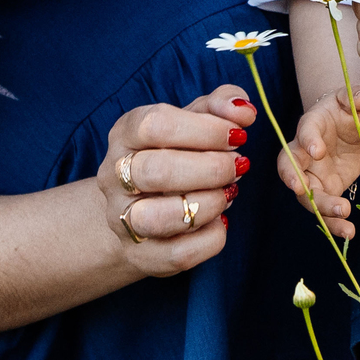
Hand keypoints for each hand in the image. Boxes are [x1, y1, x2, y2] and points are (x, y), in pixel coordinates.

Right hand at [98, 85, 249, 275]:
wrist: (139, 203)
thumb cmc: (174, 152)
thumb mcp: (192, 119)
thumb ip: (220, 105)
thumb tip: (244, 109)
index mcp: (125, 133)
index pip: (156, 125)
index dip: (205, 129)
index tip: (238, 135)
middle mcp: (115, 175)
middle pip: (157, 171)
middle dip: (211, 168)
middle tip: (240, 165)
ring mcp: (122, 218)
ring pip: (159, 217)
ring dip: (208, 203)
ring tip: (229, 192)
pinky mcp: (140, 254)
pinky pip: (177, 254)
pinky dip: (210, 238)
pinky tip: (221, 220)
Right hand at [279, 86, 359, 242]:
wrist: (346, 124)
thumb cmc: (346, 109)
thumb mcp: (354, 99)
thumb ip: (357, 97)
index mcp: (312, 125)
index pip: (304, 131)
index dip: (307, 140)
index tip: (317, 150)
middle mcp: (304, 152)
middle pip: (291, 167)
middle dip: (294, 179)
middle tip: (304, 189)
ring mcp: (312, 174)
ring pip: (306, 195)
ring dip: (321, 209)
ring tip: (344, 217)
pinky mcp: (325, 189)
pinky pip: (324, 209)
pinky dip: (333, 223)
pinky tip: (349, 232)